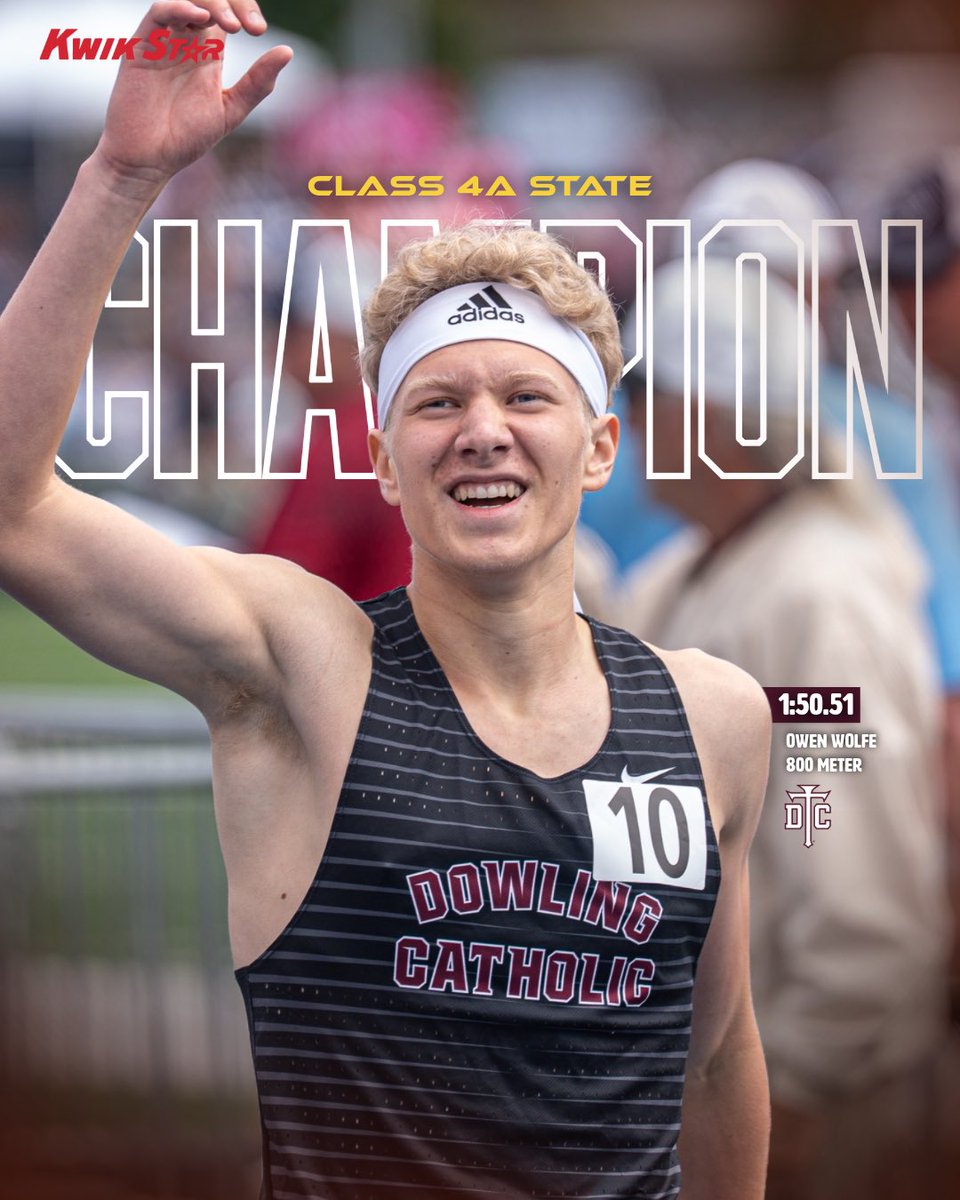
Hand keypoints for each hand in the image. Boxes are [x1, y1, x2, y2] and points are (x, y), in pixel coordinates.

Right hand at [93, 1, 291, 191]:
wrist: (149, 158)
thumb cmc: (186, 138)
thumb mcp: (230, 109)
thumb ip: (257, 82)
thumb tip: (288, 51)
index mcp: (209, 52)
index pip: (230, 11)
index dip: (246, 8)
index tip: (260, 30)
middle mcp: (187, 40)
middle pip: (211, 0)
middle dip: (234, 2)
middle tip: (252, 26)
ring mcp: (164, 40)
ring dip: (212, 3)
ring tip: (232, 25)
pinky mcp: (143, 45)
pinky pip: (160, 12)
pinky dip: (179, 8)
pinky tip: (200, 17)